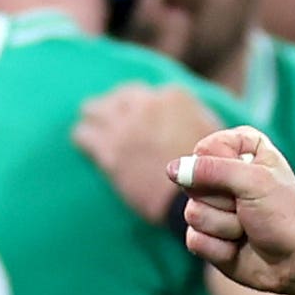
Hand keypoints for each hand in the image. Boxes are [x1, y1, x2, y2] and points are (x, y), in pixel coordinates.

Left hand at [77, 81, 229, 225]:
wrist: (193, 202)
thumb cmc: (209, 172)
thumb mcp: (211, 133)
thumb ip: (193, 115)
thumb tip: (180, 114)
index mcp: (173, 96)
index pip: (144, 92)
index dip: (136, 105)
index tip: (133, 113)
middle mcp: (146, 104)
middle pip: (117, 97)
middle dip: (112, 107)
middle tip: (107, 117)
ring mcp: (125, 125)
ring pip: (94, 110)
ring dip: (93, 118)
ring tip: (90, 125)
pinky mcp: (108, 149)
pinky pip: (84, 134)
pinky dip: (83, 137)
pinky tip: (83, 142)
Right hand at [176, 127, 294, 293]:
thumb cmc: (285, 214)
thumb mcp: (253, 181)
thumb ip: (212, 169)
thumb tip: (173, 170)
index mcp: (240, 150)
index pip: (204, 149)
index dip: (222, 168)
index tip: (249, 179)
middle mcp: (222, 176)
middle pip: (192, 183)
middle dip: (223, 201)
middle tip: (249, 208)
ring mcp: (213, 208)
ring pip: (192, 214)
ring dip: (226, 227)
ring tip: (248, 229)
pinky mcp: (208, 237)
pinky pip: (194, 240)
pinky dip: (220, 249)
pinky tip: (239, 248)